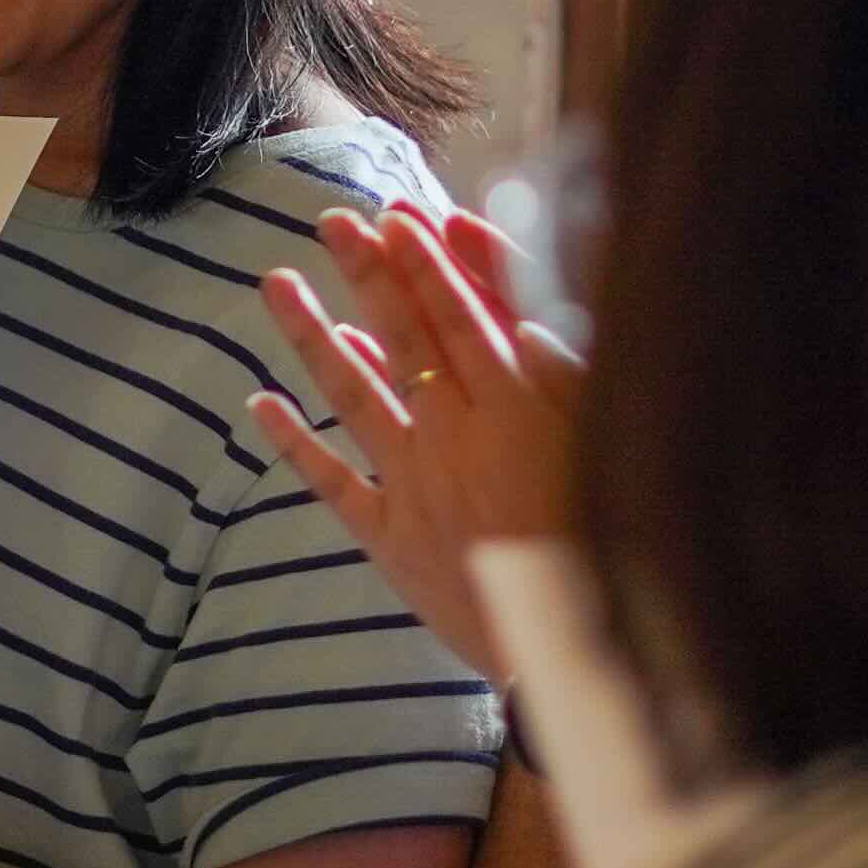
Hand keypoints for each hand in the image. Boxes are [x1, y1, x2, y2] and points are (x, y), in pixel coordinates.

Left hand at [250, 204, 585, 671]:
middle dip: (366, 272)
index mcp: (514, 410)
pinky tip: (258, 401)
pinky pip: (330, 482)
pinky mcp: (390, 539)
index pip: (459, 315)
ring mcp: (413, 486)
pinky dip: (292, 442)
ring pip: (353, 394)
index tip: (394, 213)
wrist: (572, 654)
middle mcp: (453, 437)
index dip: (425, 261)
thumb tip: (518, 315)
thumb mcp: (607, 446)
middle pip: (403, 337)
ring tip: (274, 282)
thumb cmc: (609, 546)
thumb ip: (566, 379)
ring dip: (313, 334)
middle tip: (329, 220)